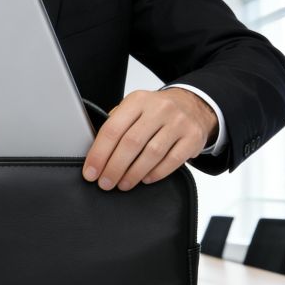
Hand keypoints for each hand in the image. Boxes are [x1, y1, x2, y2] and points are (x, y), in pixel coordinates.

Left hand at [82, 88, 217, 189]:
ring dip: (133, 173)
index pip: (112, 129)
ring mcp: (178, 122)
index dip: (99, 154)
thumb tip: (95, 155)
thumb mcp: (134, 109)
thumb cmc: (155, 112)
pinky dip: (156, 173)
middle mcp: (159, 108)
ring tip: (122, 184)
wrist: (192, 105)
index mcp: (137, 100)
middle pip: (131, 143)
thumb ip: (116, 125)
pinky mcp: (193, 137)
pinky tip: (145, 179)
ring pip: (152, 153)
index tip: (91, 172)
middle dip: (114, 167)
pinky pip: (172, 160)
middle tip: (105, 183)